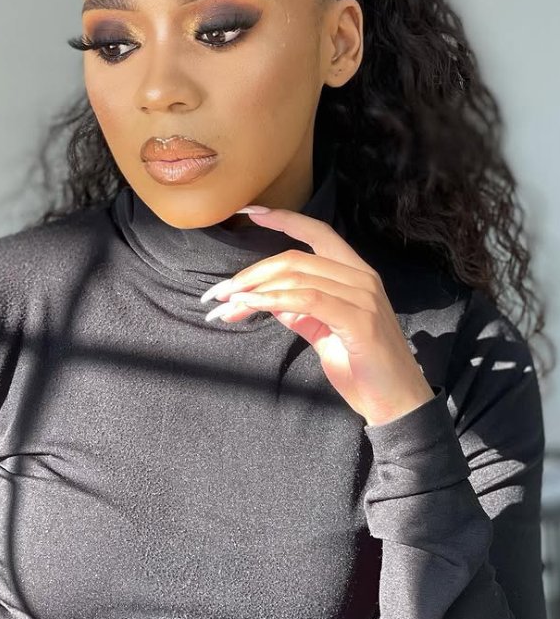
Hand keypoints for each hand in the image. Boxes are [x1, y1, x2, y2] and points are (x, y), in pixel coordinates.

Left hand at [201, 207, 434, 426]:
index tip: (250, 213)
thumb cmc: (363, 370)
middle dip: (251, 273)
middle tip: (218, 292)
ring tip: (226, 305)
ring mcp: (363, 297)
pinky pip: (308, 300)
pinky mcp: (360, 320)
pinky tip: (251, 306)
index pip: (317, 233)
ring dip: (254, 290)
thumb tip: (268, 299)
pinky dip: (274, 300)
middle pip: (295, 259)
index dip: (284, 219)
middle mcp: (362, 278)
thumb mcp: (324, 334)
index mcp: (356, 274)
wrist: (399, 406)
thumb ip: (301, 312)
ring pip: (298, 277)